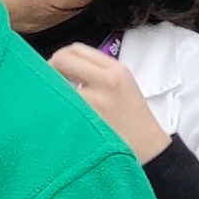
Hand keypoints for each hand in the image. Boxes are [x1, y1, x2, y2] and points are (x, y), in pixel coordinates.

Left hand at [47, 44, 171, 159]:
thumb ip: (98, 71)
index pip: (76, 49)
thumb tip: (65, 66)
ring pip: (56, 83)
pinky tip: (61, 112)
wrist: (148, 149)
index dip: (61, 56)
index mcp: (116, 70)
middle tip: (50, 81)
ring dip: (51, 88)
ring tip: (56, 98)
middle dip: (50, 68)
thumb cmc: (134, 119)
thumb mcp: (124, 84)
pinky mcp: (84, 121)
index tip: (58, 67)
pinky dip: (55, 106)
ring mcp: (93, 102)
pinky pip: (60, 106)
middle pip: (63, 60)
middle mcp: (105, 81)